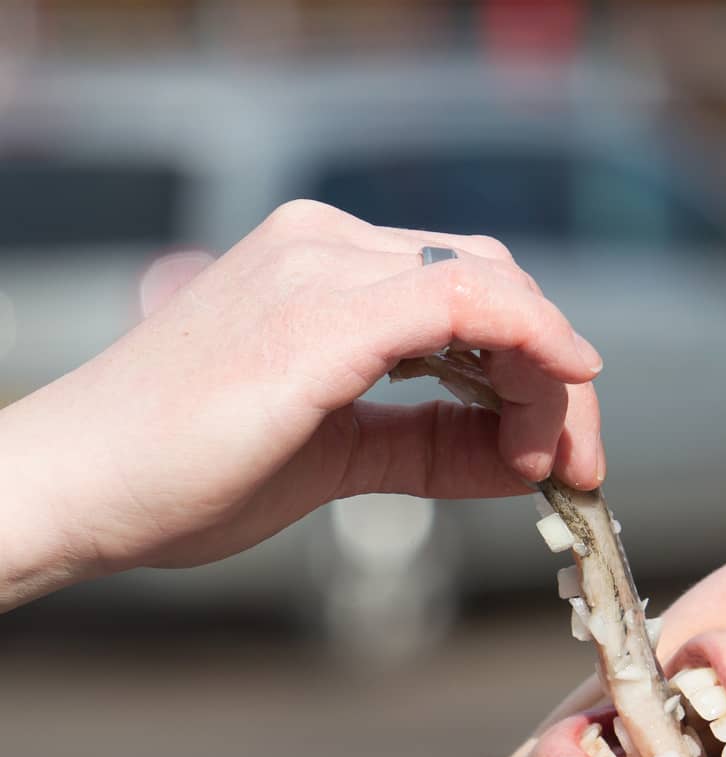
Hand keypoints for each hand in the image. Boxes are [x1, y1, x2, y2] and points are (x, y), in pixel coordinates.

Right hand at [0, 199, 604, 605]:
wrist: (85, 486)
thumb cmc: (191, 471)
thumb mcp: (338, 456)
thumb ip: (431, 446)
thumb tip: (532, 459)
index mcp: (323, 267)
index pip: (471, 295)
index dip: (538, 372)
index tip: (565, 459)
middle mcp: (327, 245)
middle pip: (496, 286)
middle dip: (559, 378)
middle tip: (585, 466)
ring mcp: (322, 268)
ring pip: (493, 290)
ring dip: (551, 376)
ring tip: (564, 462)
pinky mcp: (322, 313)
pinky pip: (463, 302)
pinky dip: (528, 346)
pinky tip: (558, 396)